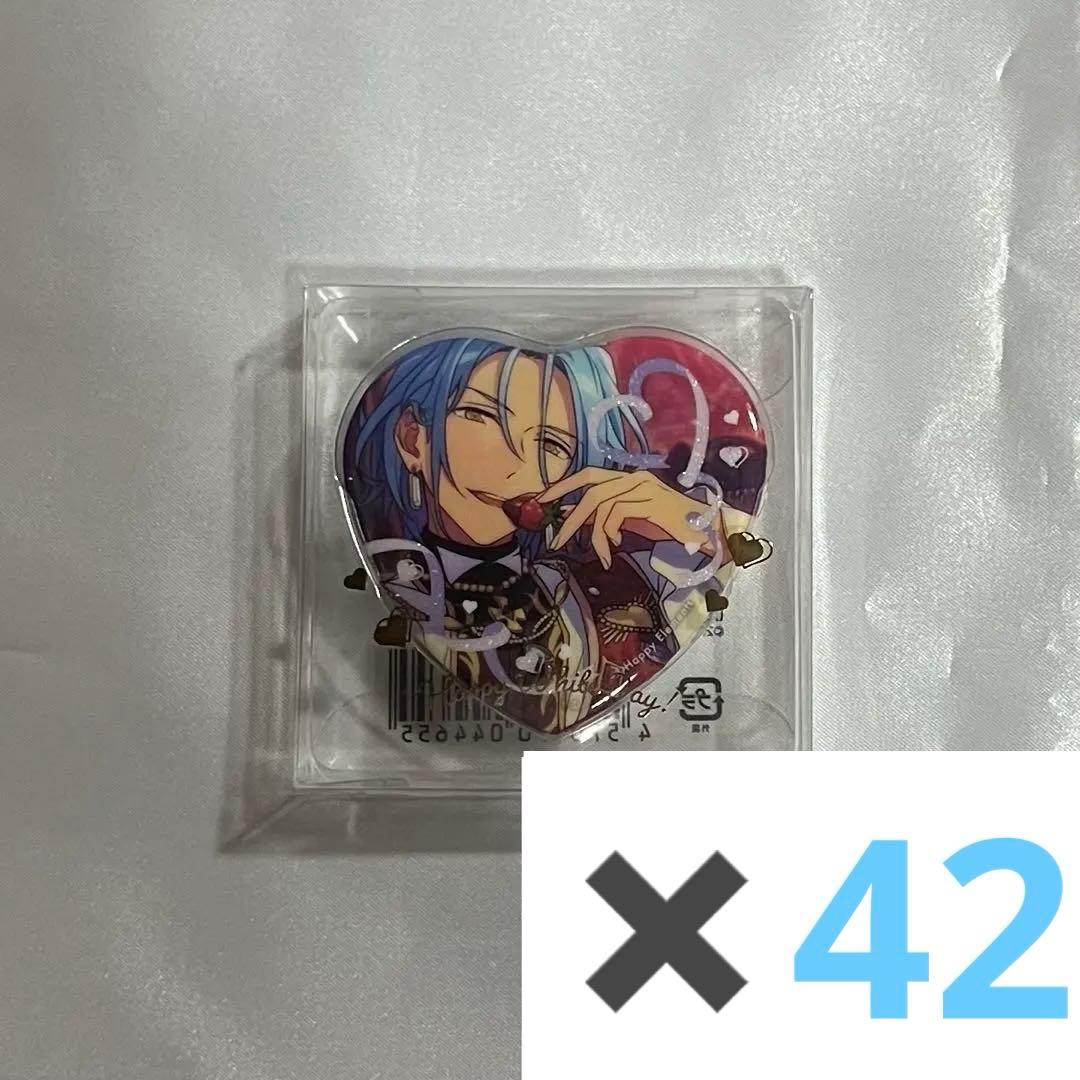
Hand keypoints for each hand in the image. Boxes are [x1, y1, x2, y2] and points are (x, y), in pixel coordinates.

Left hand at [539, 467, 721, 569]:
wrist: (709, 529)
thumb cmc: (673, 526)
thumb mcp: (634, 520)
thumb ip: (607, 516)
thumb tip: (575, 517)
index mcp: (629, 478)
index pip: (590, 474)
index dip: (564, 485)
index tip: (543, 500)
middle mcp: (635, 477)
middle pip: (590, 485)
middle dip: (569, 510)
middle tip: (555, 536)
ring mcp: (643, 487)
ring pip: (600, 503)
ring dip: (593, 533)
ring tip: (599, 554)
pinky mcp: (650, 501)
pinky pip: (615, 515)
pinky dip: (609, 534)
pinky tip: (615, 547)